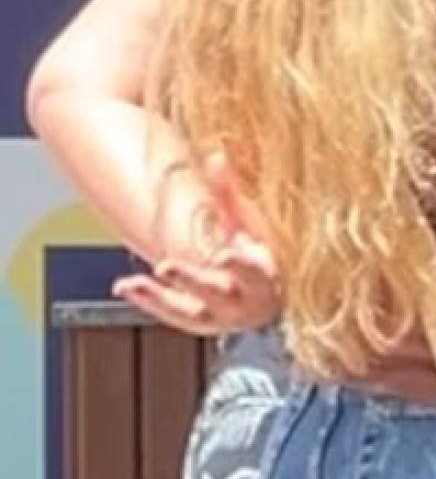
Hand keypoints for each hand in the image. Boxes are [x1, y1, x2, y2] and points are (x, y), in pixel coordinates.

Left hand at [118, 149, 279, 335]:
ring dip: (161, 299)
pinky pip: (171, 315)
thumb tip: (215, 156)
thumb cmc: (255, 252)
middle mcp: (246, 304)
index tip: (223, 255)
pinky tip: (126, 286)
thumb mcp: (246, 225)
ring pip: (191, 312)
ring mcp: (220, 317)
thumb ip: (228, 194)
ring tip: (134, 283)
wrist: (257, 292)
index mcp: (266, 277)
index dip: (241, 265)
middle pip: (218, 292)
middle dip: (192, 280)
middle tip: (166, 265)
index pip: (256, 273)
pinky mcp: (197, 323)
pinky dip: (149, 301)